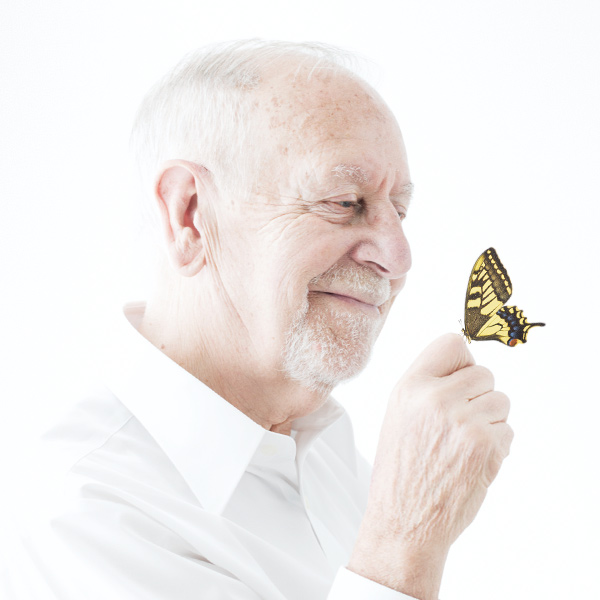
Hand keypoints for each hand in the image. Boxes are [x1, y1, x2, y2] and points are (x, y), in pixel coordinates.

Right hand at [347, 333, 512, 599]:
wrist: (403, 519)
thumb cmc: (400, 471)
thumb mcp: (398, 415)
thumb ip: (427, 386)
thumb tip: (464, 367)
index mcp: (410, 386)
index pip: (453, 343)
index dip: (462, 362)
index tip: (461, 379)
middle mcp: (435, 397)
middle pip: (484, 373)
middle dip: (480, 396)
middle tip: (462, 422)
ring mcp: (462, 419)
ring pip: (501, 401)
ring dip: (491, 422)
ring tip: (464, 443)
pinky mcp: (484, 444)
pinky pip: (508, 430)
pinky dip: (497, 446)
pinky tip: (471, 461)